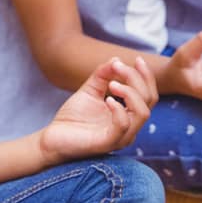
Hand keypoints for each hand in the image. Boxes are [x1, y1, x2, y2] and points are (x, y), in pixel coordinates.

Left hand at [38, 56, 158, 162]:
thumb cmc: (73, 118)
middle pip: (148, 100)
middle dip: (136, 78)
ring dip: (130, 92)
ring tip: (112, 83)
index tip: (137, 59)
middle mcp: (130, 128)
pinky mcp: (107, 144)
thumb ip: (102, 76)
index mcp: (129, 116)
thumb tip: (116, 59)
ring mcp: (120, 138)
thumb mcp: (89, 91)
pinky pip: (123, 126)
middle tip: (117, 67)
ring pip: (142, 113)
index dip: (146, 76)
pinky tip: (107, 99)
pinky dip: (118, 109)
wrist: (52, 138)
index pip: (149, 95)